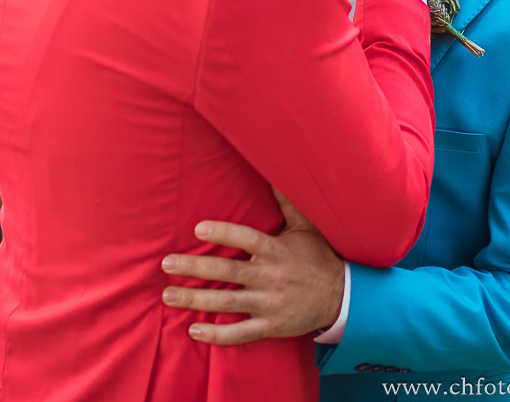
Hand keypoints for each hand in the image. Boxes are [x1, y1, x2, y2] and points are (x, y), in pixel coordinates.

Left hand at [160, 189, 345, 344]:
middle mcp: (272, 277)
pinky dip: (217, 335)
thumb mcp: (307, 227)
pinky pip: (240, 333)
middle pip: (228, 271)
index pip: (249, 239)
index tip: (198, 228)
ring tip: (169, 295)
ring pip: (227, 303)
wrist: (342, 295)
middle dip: (195, 268)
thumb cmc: (318, 257)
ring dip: (196, 300)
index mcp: (279, 251)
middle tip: (167, 264)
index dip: (225, 233)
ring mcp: (271, 304)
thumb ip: (288, 203)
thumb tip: (274, 174)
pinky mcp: (271, 326)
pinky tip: (194, 330)